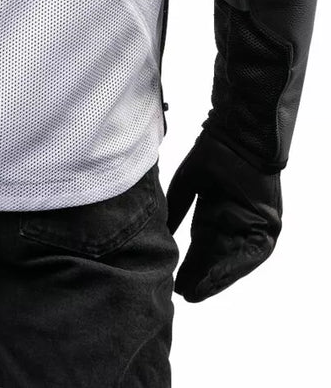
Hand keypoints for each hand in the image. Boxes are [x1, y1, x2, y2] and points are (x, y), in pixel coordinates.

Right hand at [166, 130, 282, 301]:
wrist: (238, 136)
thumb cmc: (212, 153)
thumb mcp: (186, 185)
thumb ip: (176, 211)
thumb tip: (162, 234)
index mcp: (216, 212)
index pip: (203, 246)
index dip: (191, 264)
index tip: (177, 282)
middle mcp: (234, 222)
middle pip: (217, 257)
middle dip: (202, 276)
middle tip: (185, 293)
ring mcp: (252, 224)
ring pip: (234, 259)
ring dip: (217, 277)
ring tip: (198, 291)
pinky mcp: (268, 225)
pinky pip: (252, 252)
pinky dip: (235, 266)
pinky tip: (216, 277)